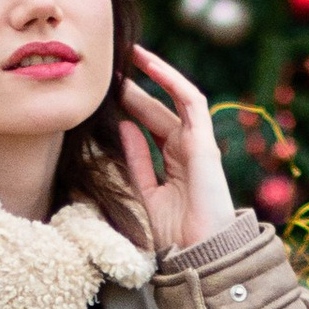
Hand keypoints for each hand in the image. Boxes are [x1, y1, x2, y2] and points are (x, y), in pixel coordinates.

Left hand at [117, 47, 238, 253]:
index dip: (128, 108)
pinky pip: (190, 101)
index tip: (103, 94)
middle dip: (133, 90)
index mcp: (174, 165)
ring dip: (154, 75)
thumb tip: (123, 128)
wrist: (199, 253)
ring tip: (130, 54)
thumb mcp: (145, 193)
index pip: (149, 128)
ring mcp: (197, 144)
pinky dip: (171, 80)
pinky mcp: (204, 141)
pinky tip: (150, 64)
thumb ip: (136, 161)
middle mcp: (187, 151)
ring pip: (173, 99)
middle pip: (156, 112)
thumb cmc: (175, 235)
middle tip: (108, 71)